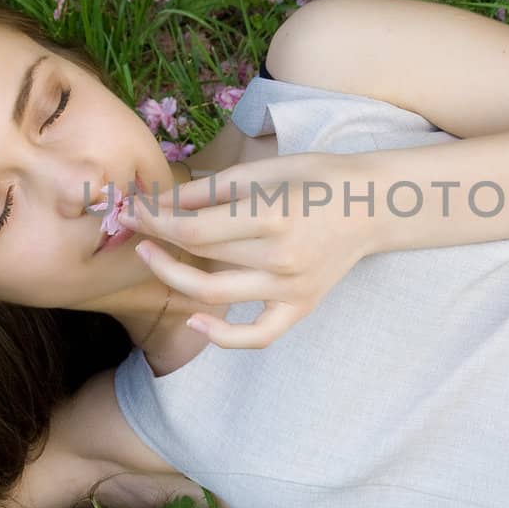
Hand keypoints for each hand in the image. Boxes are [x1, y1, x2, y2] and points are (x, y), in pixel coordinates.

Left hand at [120, 152, 375, 347]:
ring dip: (173, 277)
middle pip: (201, 256)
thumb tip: (162, 201)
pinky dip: (224, 337)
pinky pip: (257, 336)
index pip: (195, 228)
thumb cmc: (319, 179)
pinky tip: (196, 321)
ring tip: (152, 256)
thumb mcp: (266, 170)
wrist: (374, 205)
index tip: (133, 209)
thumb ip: (212, 190)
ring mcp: (291, 288)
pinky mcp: (300, 307)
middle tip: (137, 223)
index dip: (155, 220)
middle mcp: (281, 257)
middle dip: (159, 238)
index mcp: (273, 215)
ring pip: (215, 294)